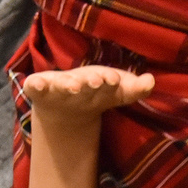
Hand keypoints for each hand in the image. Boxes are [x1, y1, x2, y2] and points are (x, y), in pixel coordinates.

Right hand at [24, 65, 154, 122]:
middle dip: (90, 80)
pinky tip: (39, 84)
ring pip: (62, 83)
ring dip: (67, 83)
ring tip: (73, 86)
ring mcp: (58, 84)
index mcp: (98, 78)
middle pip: (84, 79)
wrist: (66, 109)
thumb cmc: (96, 94)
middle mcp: (78, 79)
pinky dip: (37, 83)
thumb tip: (151, 80)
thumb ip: (136, 90)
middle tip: (96, 81)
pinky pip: (36, 85)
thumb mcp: (118, 95)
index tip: (114, 80)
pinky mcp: (39, 88)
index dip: (109, 79)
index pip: (105, 79)